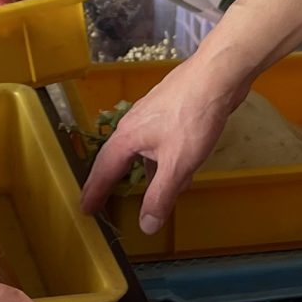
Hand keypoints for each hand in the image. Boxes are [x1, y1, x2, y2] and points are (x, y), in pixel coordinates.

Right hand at [80, 53, 244, 233]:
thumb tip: (146, 226)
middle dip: (110, 180)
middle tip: (100, 199)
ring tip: (146, 189)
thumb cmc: (193, 117)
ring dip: (141, 170)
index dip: (94, 192)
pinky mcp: (168, 109)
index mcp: (127, 138)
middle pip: (116, 157)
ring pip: (139, 149)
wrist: (216, 74)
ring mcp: (150, 114)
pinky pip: (156, 140)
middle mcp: (132, 124)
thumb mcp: (177, 164)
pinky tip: (178, 165)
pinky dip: (160, 158)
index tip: (86, 209)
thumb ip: (160, 195)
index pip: (103, 171)